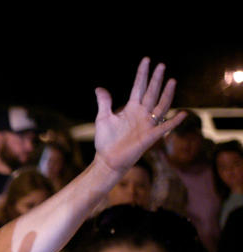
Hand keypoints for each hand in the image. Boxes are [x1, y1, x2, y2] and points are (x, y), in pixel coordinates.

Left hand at [93, 57, 184, 173]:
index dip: (142, 74)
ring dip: (167, 94)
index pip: (139, 87)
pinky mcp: (150, 136)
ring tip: (172, 80)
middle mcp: (141, 114)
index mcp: (130, 108)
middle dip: (156, 79)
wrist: (108, 160)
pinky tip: (183, 113)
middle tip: (161, 64)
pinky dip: (174, 121)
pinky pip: (165, 127)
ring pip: (161, 105)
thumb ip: (104, 103)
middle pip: (152, 92)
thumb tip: (99, 88)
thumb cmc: (105, 141)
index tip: (146, 60)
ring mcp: (147, 124)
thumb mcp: (103, 118)